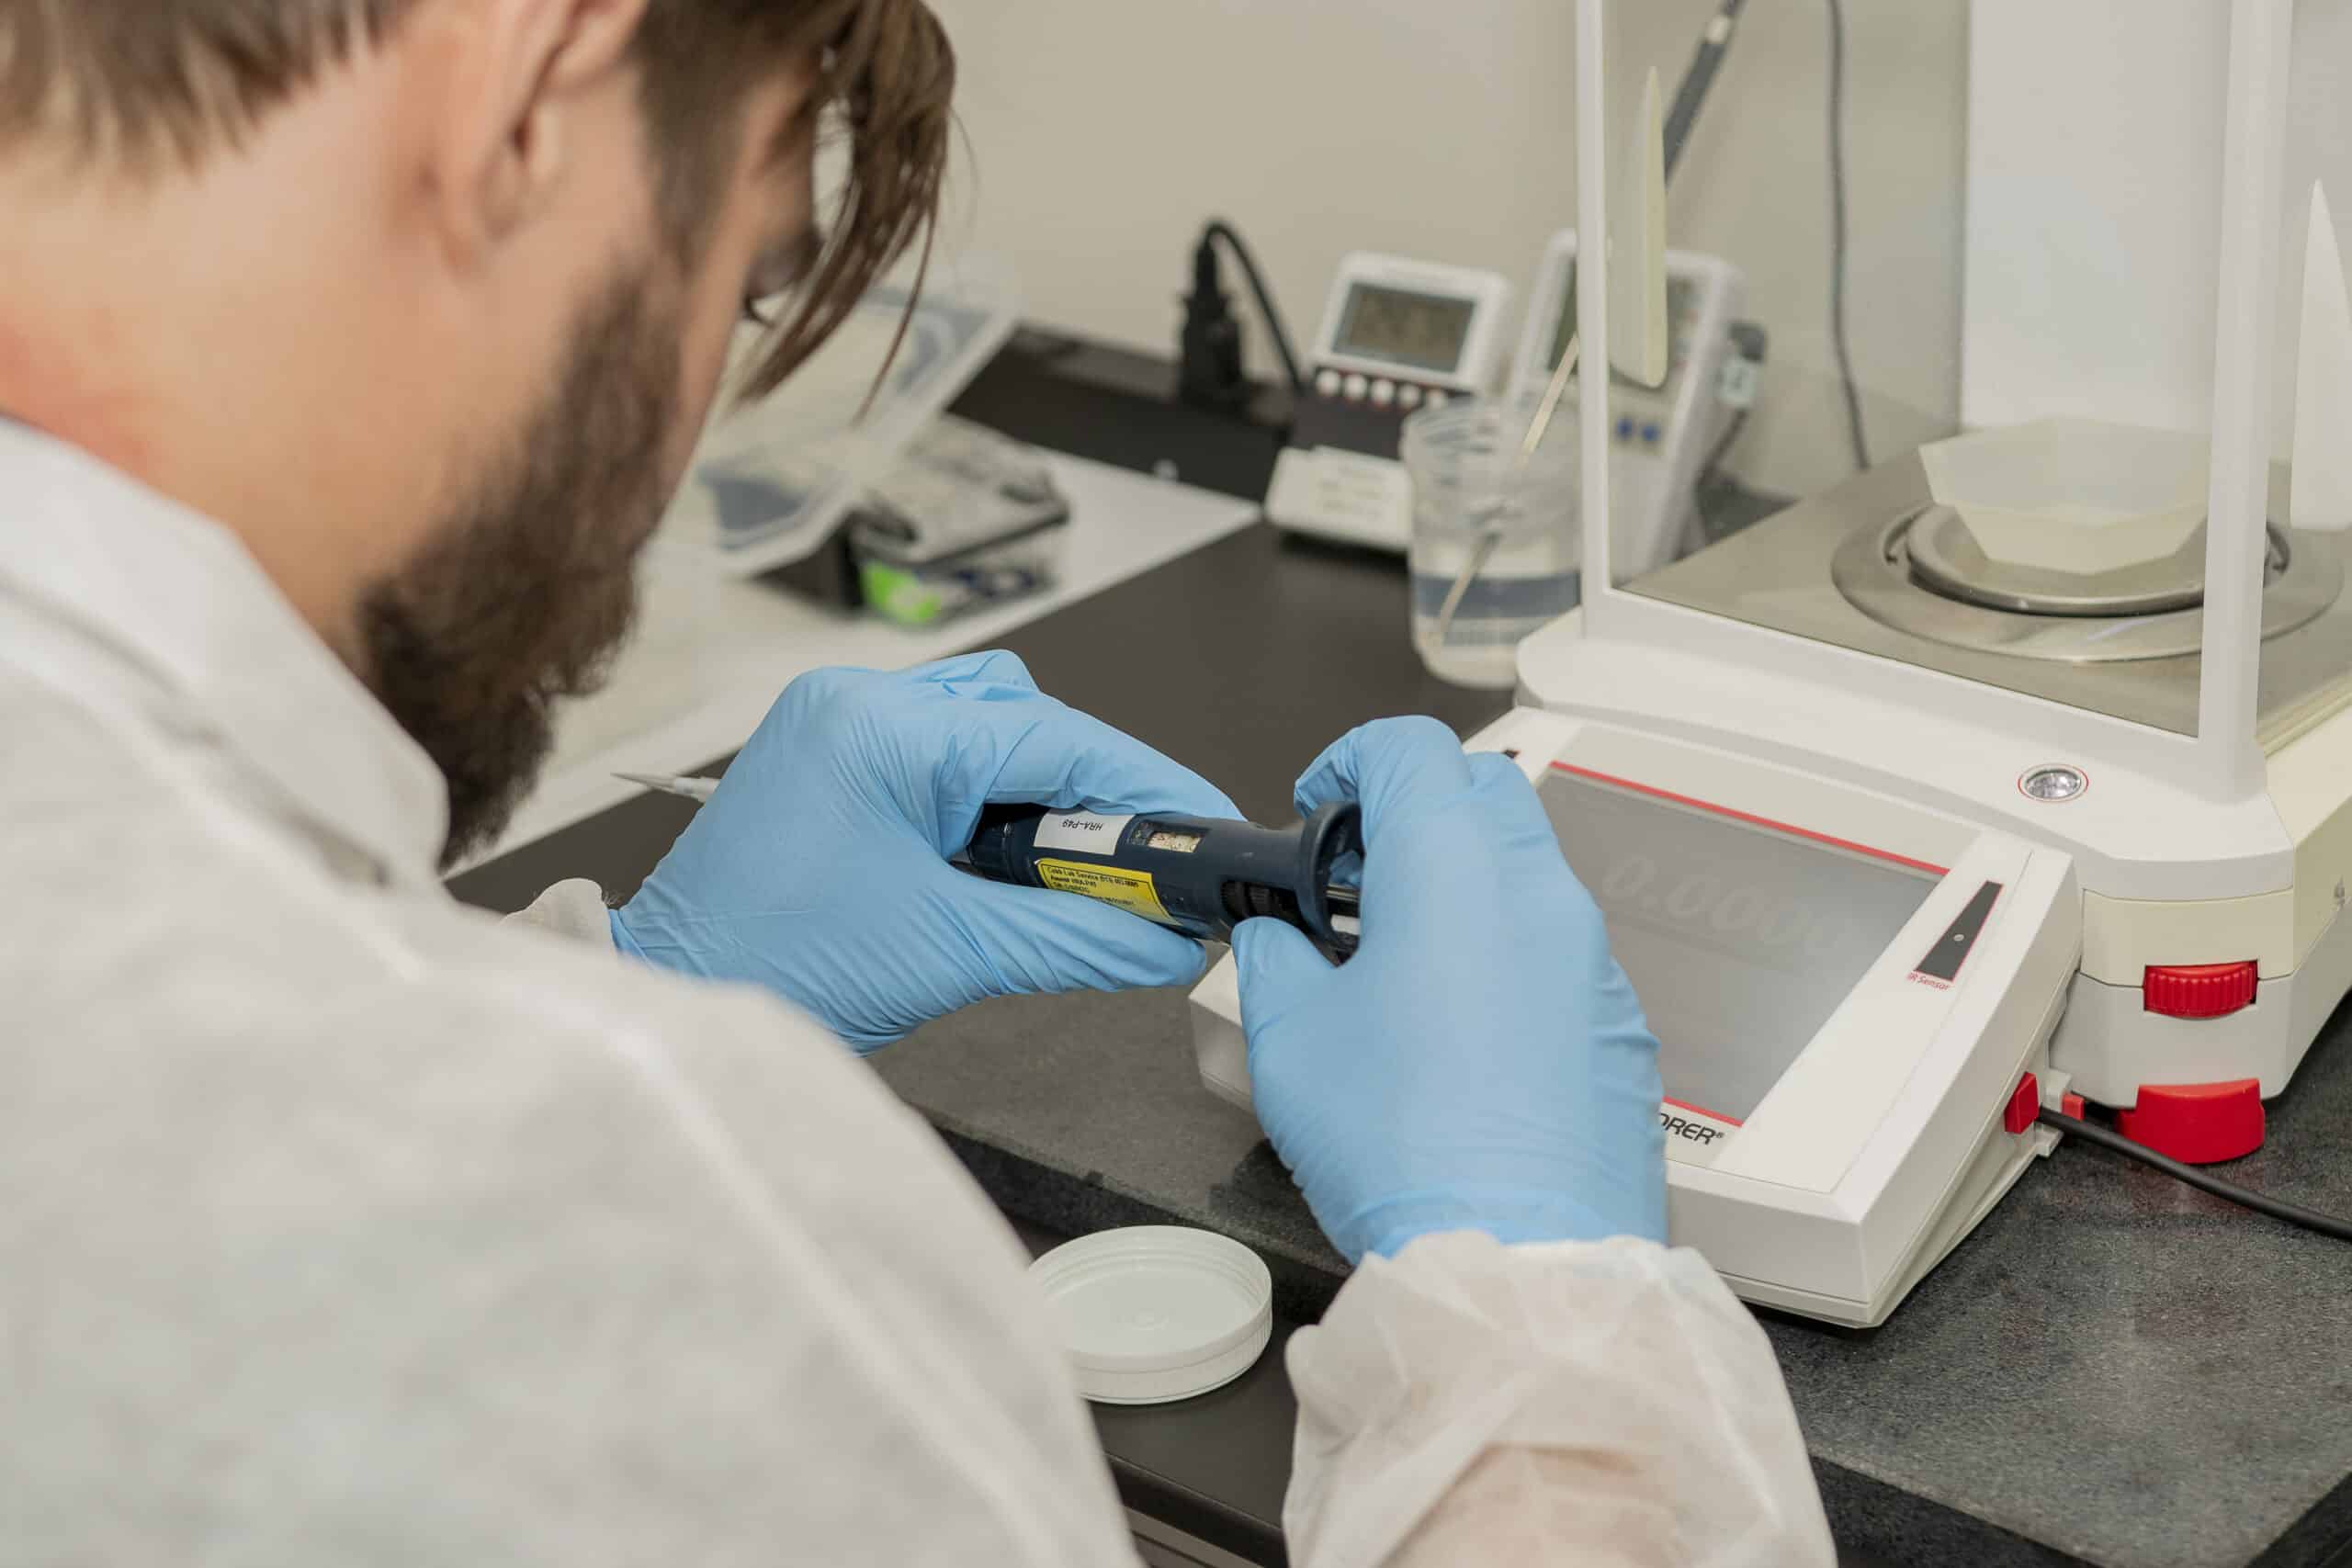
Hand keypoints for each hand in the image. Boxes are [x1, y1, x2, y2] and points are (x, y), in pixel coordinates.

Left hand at [610, 652, 1237, 1050]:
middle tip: (1153, 864)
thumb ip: (1079, 937)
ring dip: (1046, 790)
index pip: (1057, 739)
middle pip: (1032, 721)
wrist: (674, 996)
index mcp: (883, 730)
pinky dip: (994, 796)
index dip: (1145, 787)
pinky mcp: (836, 753)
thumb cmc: (773, 969)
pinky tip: (1014, 854)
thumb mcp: (952, 954)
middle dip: (1098, 794)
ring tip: (1080, 865)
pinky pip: (947, 749)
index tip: (1204, 824)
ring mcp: (843, 722)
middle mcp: (861, 704)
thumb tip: (1167, 940)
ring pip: (994, 726)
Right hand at [1231, 717, 1664, 1262]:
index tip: (1319, 805)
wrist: (1518, 1260)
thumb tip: (1277, 940)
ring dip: (1467, 887)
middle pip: (1486, 792)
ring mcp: (1595, 962)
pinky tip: (1465, 1036)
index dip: (1351, 759)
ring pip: (1530, 874)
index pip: (1411, 748)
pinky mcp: (1622, 1028)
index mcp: (1454, 868)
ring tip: (1404, 964)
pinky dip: (1510, 958)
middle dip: (1418, 809)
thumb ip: (1275, 959)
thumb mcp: (1290, 1039)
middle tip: (1357, 877)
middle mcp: (1541, 894)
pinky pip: (1562, 956)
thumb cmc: (1402, 1143)